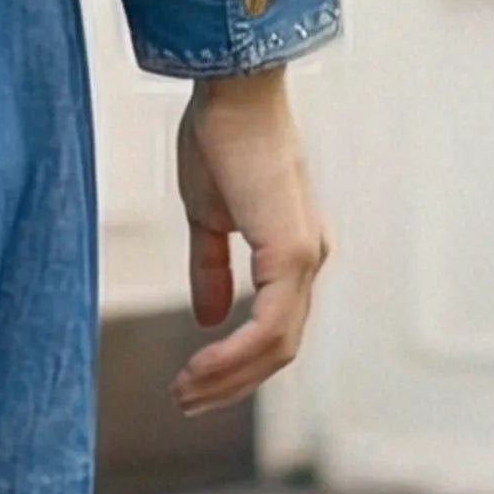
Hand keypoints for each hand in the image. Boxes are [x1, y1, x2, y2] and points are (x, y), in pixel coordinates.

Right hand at [173, 65, 330, 411]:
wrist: (232, 90)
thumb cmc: (219, 137)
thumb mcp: (207, 215)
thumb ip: (210, 266)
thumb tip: (206, 318)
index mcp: (293, 251)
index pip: (274, 327)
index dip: (235, 363)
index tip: (191, 380)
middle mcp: (309, 260)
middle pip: (279, 348)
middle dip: (231, 383)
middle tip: (185, 402)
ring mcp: (306, 260)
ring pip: (277, 347)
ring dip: (229, 378)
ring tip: (184, 393)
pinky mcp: (292, 256)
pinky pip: (269, 328)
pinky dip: (233, 355)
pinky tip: (199, 367)